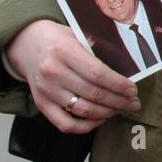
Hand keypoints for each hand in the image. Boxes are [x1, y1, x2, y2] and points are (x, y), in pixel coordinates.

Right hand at [5, 19, 139, 133]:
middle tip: (134, 103)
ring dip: (107, 113)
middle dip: (119, 101)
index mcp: (64, 50)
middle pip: (93, 94)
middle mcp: (52, 72)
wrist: (27, 44)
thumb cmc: (59, 39)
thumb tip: (126, 74)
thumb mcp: (77, 35)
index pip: (97, 74)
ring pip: (82, 110)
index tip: (133, 90)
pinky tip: (100, 119)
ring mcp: (45, 90)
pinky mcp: (41, 104)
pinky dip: (86, 126)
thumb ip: (97, 52)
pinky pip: (65, 124)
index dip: (118, 85)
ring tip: (121, 109)